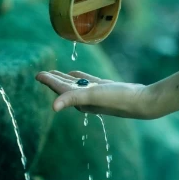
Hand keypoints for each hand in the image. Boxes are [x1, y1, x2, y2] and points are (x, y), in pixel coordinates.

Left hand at [36, 70, 153, 118]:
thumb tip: (53, 107)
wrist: (140, 101)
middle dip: (53, 80)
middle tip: (42, 73)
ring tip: (56, 73)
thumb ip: (72, 98)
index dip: (48, 81)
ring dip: (64, 78)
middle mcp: (85, 99)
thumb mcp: (92, 95)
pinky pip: (86, 82)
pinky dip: (78, 78)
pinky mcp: (104, 89)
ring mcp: (94, 94)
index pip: (60, 89)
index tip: (37, 74)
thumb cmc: (116, 99)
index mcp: (79, 100)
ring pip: (75, 84)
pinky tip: (75, 74)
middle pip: (64, 88)